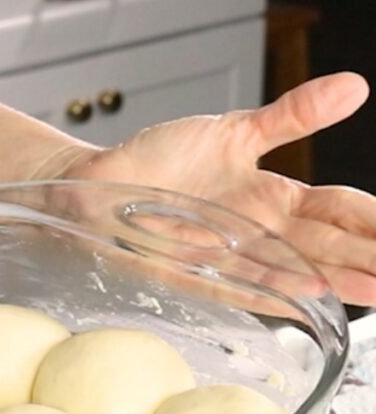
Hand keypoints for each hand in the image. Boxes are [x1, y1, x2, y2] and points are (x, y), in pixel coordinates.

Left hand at [51, 73, 375, 305]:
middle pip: (325, 246)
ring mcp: (228, 253)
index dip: (371, 219)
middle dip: (367, 258)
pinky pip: (241, 282)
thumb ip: (293, 115)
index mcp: (271, 198)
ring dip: (336, 280)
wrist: (99, 186)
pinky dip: (274, 285)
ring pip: (294, 268)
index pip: (337, 210)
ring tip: (375, 290)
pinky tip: (308, 292)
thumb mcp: (235, 131)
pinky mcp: (193, 269)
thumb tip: (355, 86)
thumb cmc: (160, 162)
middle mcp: (256, 232)